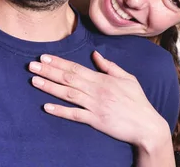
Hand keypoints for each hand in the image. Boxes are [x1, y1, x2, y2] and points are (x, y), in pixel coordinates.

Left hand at [28, 51, 170, 148]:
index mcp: (103, 79)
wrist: (147, 125)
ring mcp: (95, 106)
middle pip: (68, 78)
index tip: (44, 57)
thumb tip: (96, 54)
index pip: (76, 68)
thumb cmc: (138, 101)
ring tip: (34, 80)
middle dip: (49, 71)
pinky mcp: (95, 121)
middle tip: (32, 65)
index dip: (59, 62)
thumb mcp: (128, 78)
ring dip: (49, 87)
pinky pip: (75, 115)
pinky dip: (60, 111)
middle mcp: (96, 90)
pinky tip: (46, 107)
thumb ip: (110, 66)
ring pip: (68, 94)